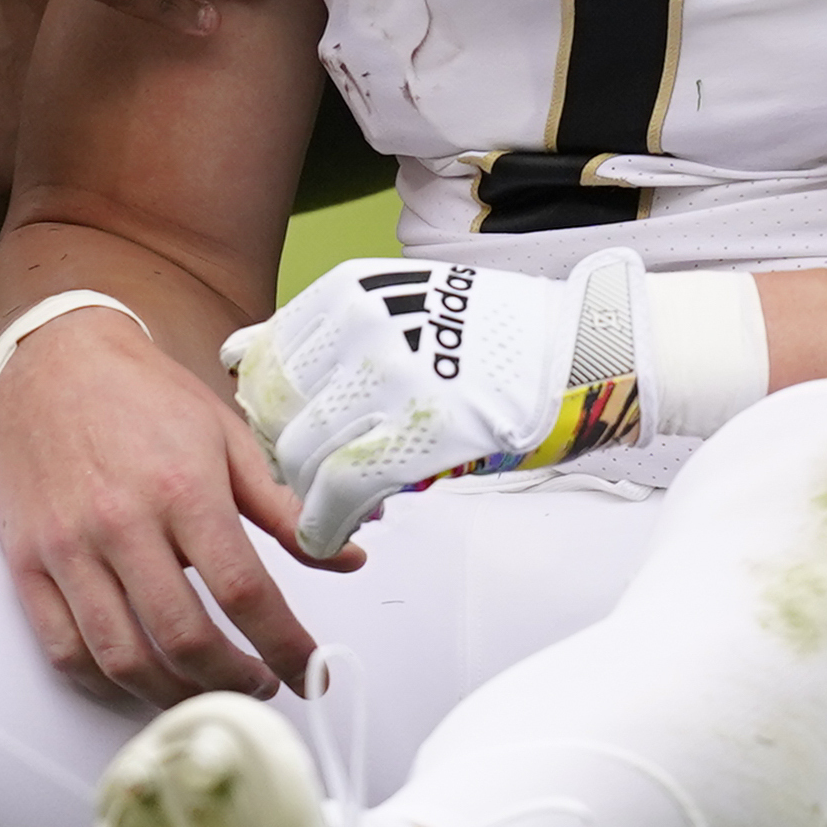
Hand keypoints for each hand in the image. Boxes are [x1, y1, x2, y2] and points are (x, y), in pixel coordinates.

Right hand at [0, 304, 325, 706]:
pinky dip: (105, 684)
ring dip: (175, 695)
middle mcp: (121, 523)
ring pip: (123, 658)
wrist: (52, 361)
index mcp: (182, 488)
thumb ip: (283, 506)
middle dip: (236, 681)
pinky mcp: (27, 562)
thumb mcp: (226, 437)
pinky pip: (64, 650)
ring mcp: (67, 548)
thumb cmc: (143, 396)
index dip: (286, 646)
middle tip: (262, 685)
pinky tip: (140, 680)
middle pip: (186, 639)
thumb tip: (348, 556)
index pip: (245, 591)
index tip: (310, 670)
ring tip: (206, 692)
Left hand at [228, 251, 639, 558]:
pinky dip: (324, 523)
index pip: (261, 359)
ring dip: (306, 492)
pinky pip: (340, 491)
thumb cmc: (500, 333)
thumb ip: (328, 331)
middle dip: (284, 455)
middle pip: (276, 411)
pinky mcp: (418, 434)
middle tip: (304, 477)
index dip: (265, 410)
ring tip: (329, 505)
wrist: (581, 348)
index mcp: (351, 291)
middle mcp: (360, 328)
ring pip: (301, 454)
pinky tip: (329, 535)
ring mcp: (389, 381)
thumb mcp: (400, 302)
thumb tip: (245, 358)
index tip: (277, 433)